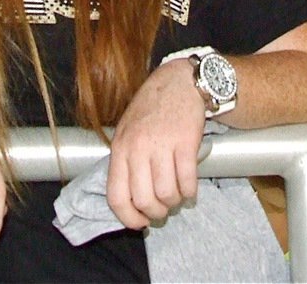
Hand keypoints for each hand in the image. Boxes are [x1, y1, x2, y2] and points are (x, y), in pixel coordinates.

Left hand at [107, 58, 206, 228]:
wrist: (179, 83)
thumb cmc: (151, 109)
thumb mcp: (127, 131)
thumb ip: (125, 162)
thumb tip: (130, 200)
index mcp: (120, 148)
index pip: (117, 196)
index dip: (128, 218)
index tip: (140, 223)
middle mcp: (138, 148)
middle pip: (144, 199)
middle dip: (156, 213)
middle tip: (163, 210)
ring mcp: (162, 145)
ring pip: (167, 194)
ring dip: (174, 202)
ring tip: (177, 197)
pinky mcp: (185, 142)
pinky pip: (187, 181)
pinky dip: (190, 192)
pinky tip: (190, 188)